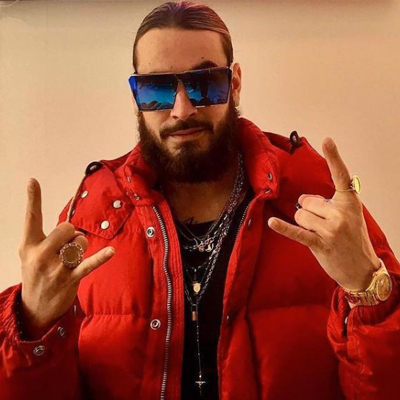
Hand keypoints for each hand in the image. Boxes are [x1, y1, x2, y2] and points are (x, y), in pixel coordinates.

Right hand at [19, 178, 114, 337]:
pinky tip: (111, 251)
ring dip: (80, 248)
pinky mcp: (71, 278)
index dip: (33, 199)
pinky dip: (101, 257)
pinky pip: (89, 263)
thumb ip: (45, 238)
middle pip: (66, 228)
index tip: (33, 181)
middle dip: (71, 234)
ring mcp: (56, 268)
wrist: (35, 308)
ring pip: (80, 242)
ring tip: (70, 260)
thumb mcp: (30, 255)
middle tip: (66, 247)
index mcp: (28, 246)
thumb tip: (72, 229)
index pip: (31, 218)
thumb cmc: (36, 274)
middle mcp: (40, 255)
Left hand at [268, 138, 379, 290]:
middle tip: (321, 223)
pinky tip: (273, 223)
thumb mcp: (350, 215)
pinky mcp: (319, 244)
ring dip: (303, 223)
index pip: (341, 176)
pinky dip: (284, 228)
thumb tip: (304, 200)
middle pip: (306, 201)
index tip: (327, 140)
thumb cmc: (353, 240)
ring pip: (300, 215)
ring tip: (318, 233)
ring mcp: (331, 230)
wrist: (361, 270)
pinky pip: (297, 232)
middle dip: (307, 210)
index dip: (334, 157)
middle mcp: (341, 213)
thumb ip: (330, 202)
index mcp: (350, 202)